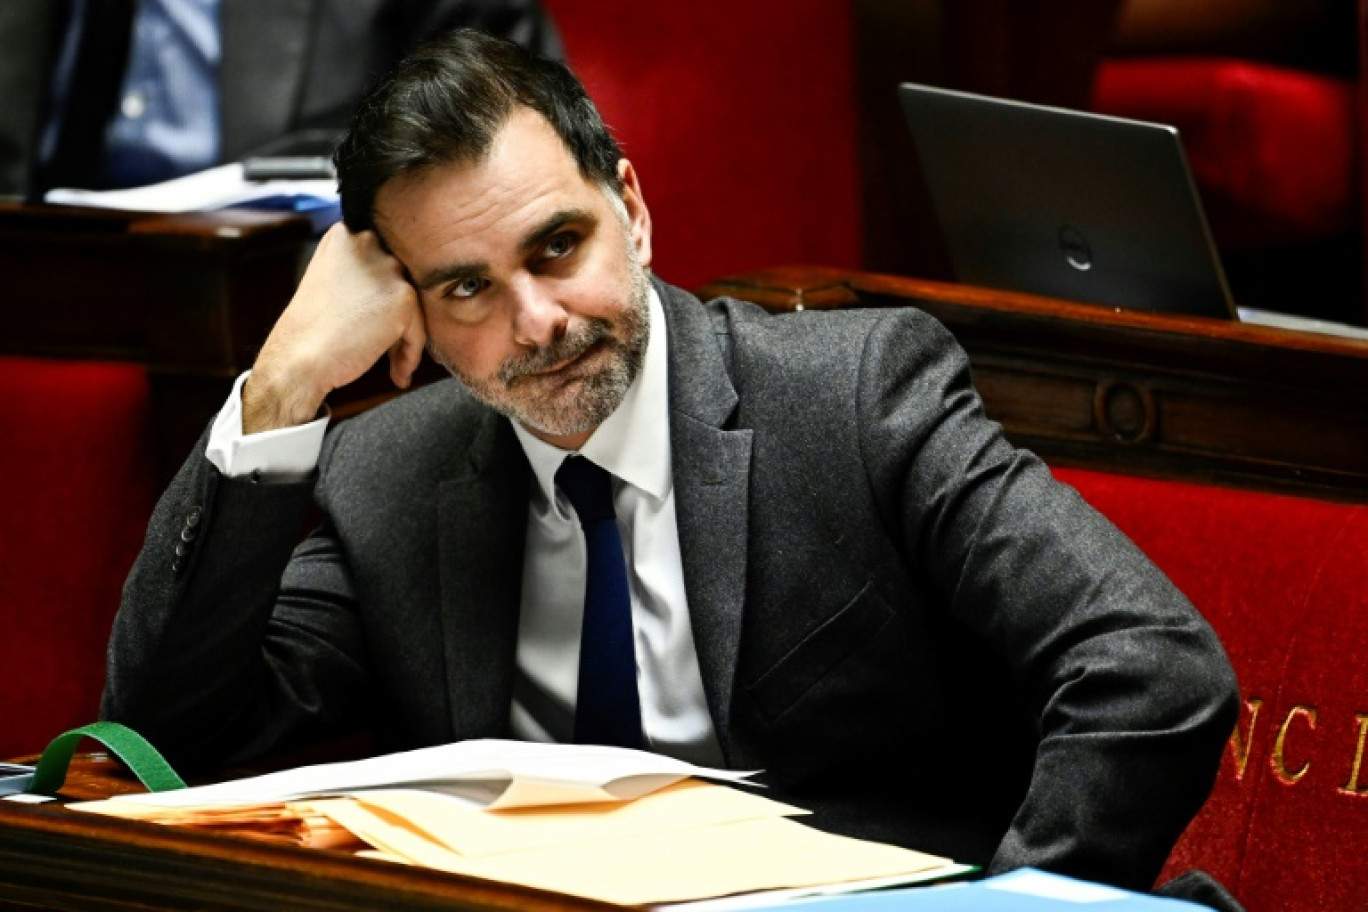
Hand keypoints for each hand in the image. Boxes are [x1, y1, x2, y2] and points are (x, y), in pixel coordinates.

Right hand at [243, 223, 425, 433]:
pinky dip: (410, 355)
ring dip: (404, 339)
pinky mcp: (403, 297)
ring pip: (412, 308)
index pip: (381, 263)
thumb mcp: (327, 279)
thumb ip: (357, 270)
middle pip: (399, 283)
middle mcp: (368, 242)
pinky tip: (398, 375)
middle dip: (394, 317)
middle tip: (384, 349)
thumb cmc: (311, 329)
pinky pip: (418, 331)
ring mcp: (388, 268)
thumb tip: (393, 283)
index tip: (373, 324)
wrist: (299, 358)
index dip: (380, 298)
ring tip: (393, 367)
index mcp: (346, 234)